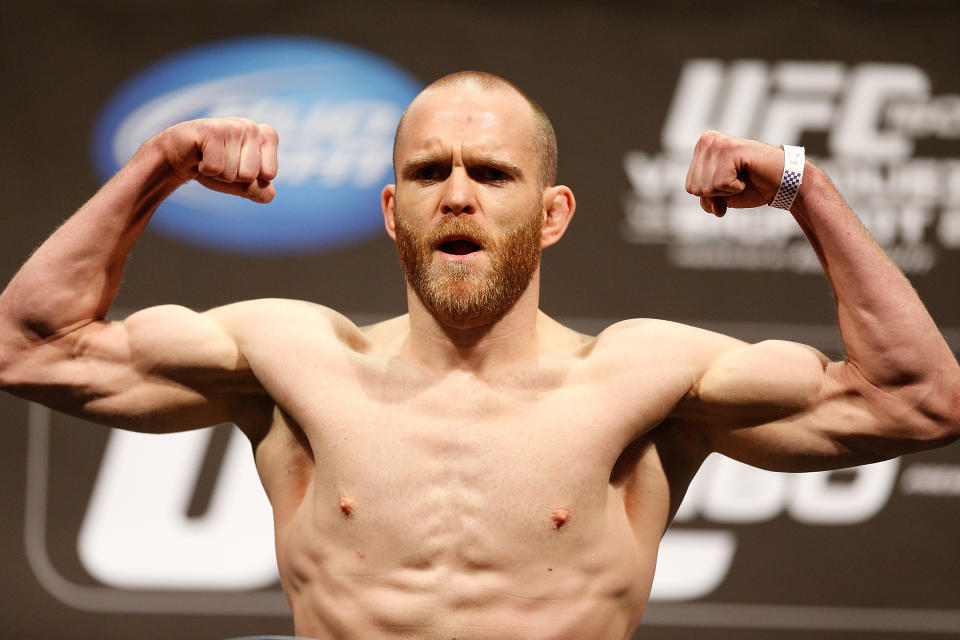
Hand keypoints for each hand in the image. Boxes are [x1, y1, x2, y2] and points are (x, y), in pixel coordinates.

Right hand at [155, 118, 278, 202]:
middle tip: (220, 163)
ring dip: (218, 174)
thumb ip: (259, 190)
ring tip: (209, 158)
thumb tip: (270, 194)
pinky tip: (200, 157)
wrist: (178, 156)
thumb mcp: (241, 183)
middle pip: (250, 175)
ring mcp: (234, 126)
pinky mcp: (213, 130)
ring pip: (233, 174)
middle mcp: (253, 127)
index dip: (250, 179)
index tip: (236, 166)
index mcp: (267, 136)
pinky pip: (216, 169)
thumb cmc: (214, 167)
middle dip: (232, 178)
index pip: (269, 174)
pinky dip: (206, 170)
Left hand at [684, 131, 785, 216]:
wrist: (782, 182)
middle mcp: (707, 140)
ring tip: (742, 177)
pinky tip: (747, 174)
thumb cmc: (752, 186)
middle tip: (737, 181)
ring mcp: (719, 143)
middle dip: (718, 194)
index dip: (711, 195)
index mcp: (701, 148)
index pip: (690, 187)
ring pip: (707, 187)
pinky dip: (736, 187)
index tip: (729, 183)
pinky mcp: (732, 149)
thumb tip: (712, 206)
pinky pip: (721, 183)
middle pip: (696, 188)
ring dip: (728, 191)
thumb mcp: (721, 196)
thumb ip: (706, 200)